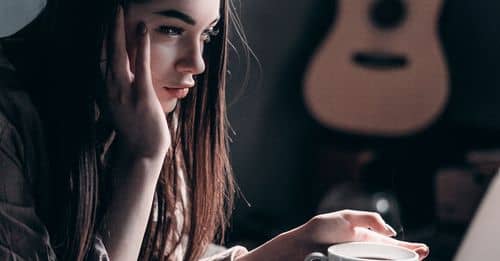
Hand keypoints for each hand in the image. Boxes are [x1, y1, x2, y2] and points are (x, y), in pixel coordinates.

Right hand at [103, 6, 169, 159]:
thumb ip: (118, 89)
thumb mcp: (122, 106)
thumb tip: (120, 75)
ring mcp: (124, 91)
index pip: (98, 56)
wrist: (142, 153)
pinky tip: (141, 28)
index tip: (100, 20)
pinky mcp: (141, 95)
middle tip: (109, 6)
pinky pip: (139, 65)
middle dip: (105, 26)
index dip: (99, 36)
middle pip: (103, 50)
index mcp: (105, 89)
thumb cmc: (135, 130)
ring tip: (118, 8)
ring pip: (117, 54)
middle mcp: (109, 88)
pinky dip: (139, 46)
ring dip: (117, 29)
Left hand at [237, 210, 428, 260]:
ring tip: (411, 260)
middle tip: (422, 256)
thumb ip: (369, 219)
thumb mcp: (347, 218)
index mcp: (366, 238)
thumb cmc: (321, 230)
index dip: (408, 247)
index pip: (391, 244)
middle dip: (408, 257)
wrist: (301, 245)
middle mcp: (365, 252)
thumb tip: (390, 232)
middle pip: (391, 257)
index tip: (423, 251)